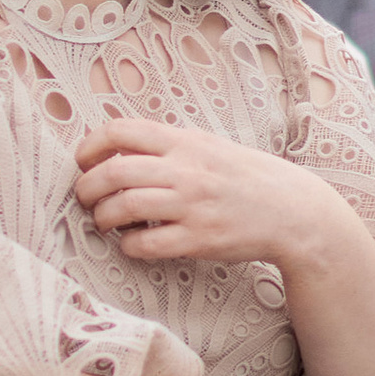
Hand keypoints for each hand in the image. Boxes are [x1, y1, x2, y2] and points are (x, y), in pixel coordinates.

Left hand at [73, 116, 360, 275]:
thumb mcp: (208, 146)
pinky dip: (128, 244)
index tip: (82, 162)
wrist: (292, 210)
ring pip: (125, 207)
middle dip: (87, 187)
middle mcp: (187, 170)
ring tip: (104, 221)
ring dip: (103, 217)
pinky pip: (146, 243)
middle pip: (114, 172)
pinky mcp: (199, 239)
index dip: (90, 146)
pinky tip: (131, 243)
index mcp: (185, 141)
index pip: (121, 131)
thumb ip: (168, 145)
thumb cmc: (244, 177)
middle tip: (84, 198)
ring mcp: (193, 205)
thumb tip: (116, 149)